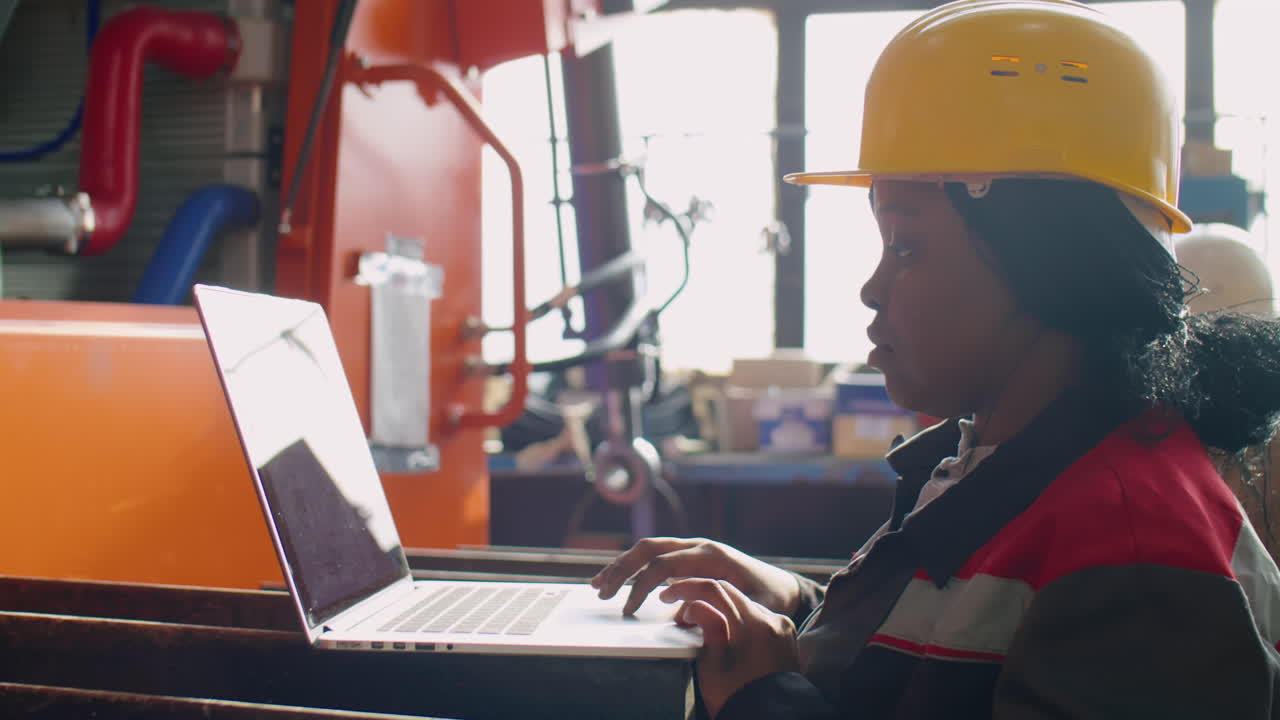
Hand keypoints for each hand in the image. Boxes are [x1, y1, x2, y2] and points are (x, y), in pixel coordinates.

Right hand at [590, 537, 801, 615]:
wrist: (781, 588)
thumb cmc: (767, 598)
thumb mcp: (749, 607)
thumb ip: (717, 608)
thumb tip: (680, 615)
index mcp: (711, 555)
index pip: (665, 565)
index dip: (643, 587)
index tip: (628, 611)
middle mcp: (698, 546)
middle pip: (650, 548)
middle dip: (622, 570)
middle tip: (601, 593)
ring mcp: (692, 549)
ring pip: (648, 549)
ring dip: (621, 565)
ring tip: (598, 585)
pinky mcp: (689, 558)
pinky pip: (655, 556)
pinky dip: (634, 567)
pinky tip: (617, 580)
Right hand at [663, 578, 799, 717]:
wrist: (771, 717)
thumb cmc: (739, 699)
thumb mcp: (713, 666)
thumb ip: (707, 627)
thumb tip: (696, 605)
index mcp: (753, 626)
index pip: (716, 590)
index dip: (688, 588)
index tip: (670, 594)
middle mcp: (772, 620)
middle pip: (731, 593)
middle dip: (704, 598)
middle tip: (683, 613)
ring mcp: (782, 626)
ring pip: (745, 604)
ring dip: (723, 610)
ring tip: (705, 628)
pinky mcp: (787, 634)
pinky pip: (760, 617)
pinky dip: (742, 620)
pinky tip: (730, 635)